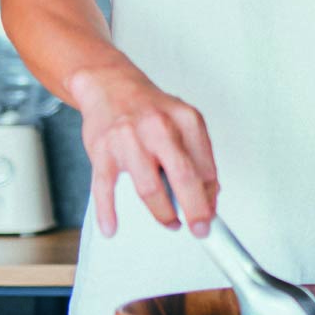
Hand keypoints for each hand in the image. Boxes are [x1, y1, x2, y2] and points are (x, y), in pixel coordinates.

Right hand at [66, 64, 217, 238]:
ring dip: (162, 213)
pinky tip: (112, 227)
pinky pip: (105, 188)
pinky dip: (108, 212)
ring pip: (149, 188)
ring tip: (171, 222)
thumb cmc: (149, 109)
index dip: (210, 196)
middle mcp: (159, 128)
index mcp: (186, 120)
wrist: (110, 86)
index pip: (206, 166)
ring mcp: (129, 140)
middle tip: (200, 229)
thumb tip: (211, 192)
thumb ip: (198, 155)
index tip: (212, 214)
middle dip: (195, 209)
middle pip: (183, 177)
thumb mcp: (183, 122)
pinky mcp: (102, 151)